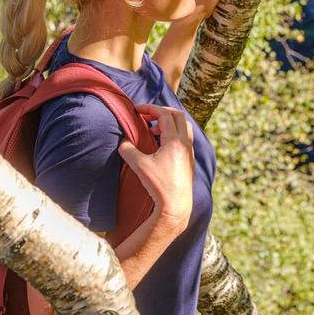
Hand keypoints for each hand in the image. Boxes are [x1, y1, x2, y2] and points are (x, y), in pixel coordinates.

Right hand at [116, 105, 195, 234]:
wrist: (175, 206)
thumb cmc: (159, 186)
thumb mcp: (139, 166)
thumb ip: (128, 150)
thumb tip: (123, 141)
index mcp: (175, 141)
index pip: (164, 114)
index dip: (150, 108)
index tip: (137, 110)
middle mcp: (186, 143)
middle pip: (178, 116)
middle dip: (161, 111)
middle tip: (146, 115)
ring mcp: (190, 152)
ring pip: (184, 126)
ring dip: (169, 122)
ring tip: (154, 130)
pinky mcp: (190, 161)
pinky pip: (185, 138)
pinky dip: (173, 134)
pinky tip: (161, 144)